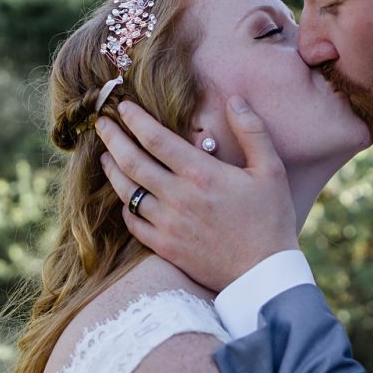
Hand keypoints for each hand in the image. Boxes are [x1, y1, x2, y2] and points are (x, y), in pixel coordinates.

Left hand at [95, 98, 297, 291]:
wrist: (262, 273)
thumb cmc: (271, 219)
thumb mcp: (271, 170)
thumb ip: (253, 132)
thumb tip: (236, 100)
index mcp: (202, 174)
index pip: (156, 139)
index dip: (135, 120)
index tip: (123, 107)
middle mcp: (178, 197)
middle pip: (132, 161)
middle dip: (112, 138)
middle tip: (101, 124)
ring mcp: (167, 224)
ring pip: (127, 191)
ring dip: (112, 170)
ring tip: (106, 156)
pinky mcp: (164, 246)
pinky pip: (132, 221)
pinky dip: (125, 205)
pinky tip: (126, 196)